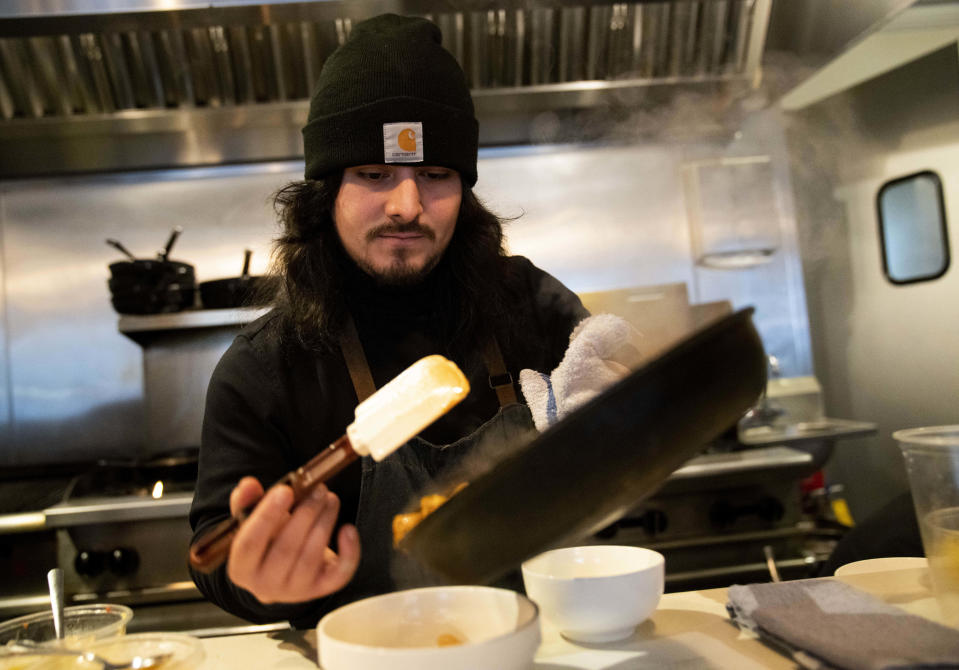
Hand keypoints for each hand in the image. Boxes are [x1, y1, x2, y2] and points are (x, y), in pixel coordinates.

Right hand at [225, 476, 360, 603]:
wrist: (281, 570)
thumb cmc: (265, 542)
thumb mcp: (250, 522)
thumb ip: (246, 503)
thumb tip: (249, 485)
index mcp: (241, 568)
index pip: (250, 544)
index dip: (267, 516)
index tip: (285, 490)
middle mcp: (265, 585)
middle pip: (285, 550)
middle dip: (305, 515)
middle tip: (318, 489)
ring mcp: (295, 591)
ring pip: (311, 558)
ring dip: (324, 523)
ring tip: (330, 499)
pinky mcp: (321, 589)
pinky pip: (339, 575)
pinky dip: (349, 553)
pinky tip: (348, 529)